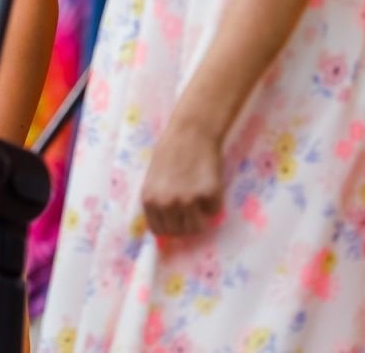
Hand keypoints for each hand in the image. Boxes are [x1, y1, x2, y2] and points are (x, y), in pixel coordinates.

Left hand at [141, 118, 223, 237]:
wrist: (191, 131)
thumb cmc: (171, 151)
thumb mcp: (154, 178)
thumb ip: (158, 201)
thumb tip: (166, 227)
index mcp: (149, 200)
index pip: (159, 231)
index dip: (170, 226)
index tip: (178, 219)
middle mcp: (166, 203)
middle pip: (180, 233)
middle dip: (187, 222)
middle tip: (192, 206)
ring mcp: (188, 200)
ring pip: (198, 228)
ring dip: (201, 216)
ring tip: (200, 197)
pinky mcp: (208, 195)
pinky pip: (214, 211)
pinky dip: (214, 202)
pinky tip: (209, 183)